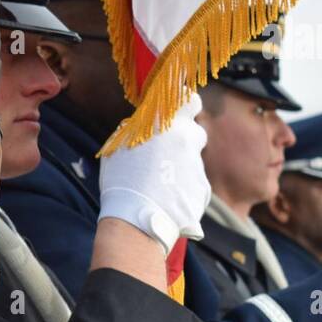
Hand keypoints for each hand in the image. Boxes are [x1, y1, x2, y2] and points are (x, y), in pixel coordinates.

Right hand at [99, 93, 209, 253]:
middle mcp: (188, 140)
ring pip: (192, 161)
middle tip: (164, 156)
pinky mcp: (203, 188)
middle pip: (195, 133)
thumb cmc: (121, 180)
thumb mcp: (119, 146)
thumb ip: (136, 130)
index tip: (180, 113)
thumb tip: (141, 125)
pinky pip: (194, 184)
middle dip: (183, 141)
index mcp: (167, 124)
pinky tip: (165, 200)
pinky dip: (183, 189)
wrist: (136, 220)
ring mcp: (198, 165)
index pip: (191, 101)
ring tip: (158, 186)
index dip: (187, 106)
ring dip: (180, 169)